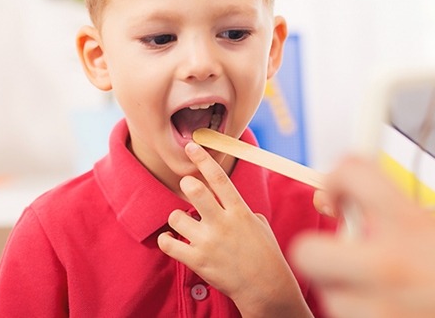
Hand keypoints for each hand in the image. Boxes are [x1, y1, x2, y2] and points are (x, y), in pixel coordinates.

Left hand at [157, 142, 311, 317]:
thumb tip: (234, 205)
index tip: (192, 146)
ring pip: (176, 217)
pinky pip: (168, 244)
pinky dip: (166, 240)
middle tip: (188, 188)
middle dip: (187, 184)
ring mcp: (208, 242)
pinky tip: (172, 240)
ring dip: (177, 218)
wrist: (266, 289)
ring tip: (185, 225)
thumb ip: (244, 212)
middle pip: (193, 190)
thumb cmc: (267, 257)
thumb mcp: (261, 226)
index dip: (203, 158)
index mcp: (240, 211)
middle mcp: (222, 223)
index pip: (219, 177)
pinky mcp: (197, 260)